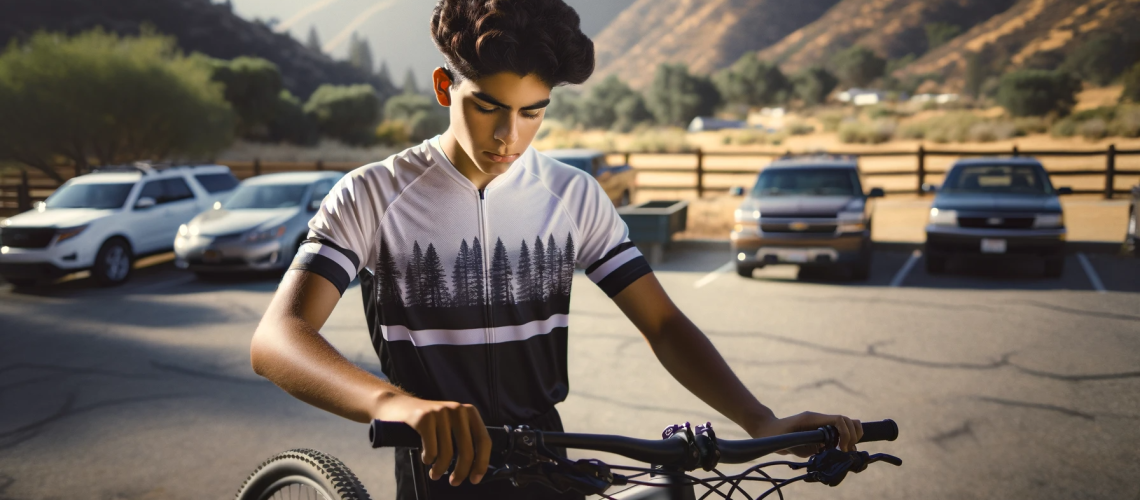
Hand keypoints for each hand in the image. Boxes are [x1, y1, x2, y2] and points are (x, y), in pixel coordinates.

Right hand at [376, 395, 492, 484]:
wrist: (399, 406)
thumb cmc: (429, 422)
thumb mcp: (451, 424)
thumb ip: (465, 439)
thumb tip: (475, 468)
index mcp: (469, 412)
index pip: (484, 441)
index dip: (482, 463)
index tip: (475, 479)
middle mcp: (458, 410)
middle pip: (467, 450)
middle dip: (461, 472)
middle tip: (454, 482)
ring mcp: (440, 412)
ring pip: (447, 453)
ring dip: (441, 469)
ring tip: (435, 474)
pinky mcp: (424, 418)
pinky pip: (431, 450)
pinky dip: (428, 460)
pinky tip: (425, 459)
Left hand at [748, 411, 862, 456]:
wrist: (768, 430)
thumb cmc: (775, 436)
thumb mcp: (789, 442)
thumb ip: (806, 445)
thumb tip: (825, 448)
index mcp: (813, 418)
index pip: (839, 420)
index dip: (846, 433)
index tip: (843, 449)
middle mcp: (819, 419)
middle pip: (848, 420)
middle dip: (853, 435)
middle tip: (847, 451)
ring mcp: (821, 424)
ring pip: (846, 425)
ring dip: (851, 438)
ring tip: (847, 452)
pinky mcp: (821, 431)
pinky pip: (839, 433)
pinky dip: (844, 441)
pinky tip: (841, 452)